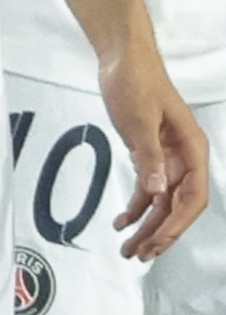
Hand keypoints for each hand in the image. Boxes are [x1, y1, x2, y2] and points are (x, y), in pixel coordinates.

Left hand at [100, 42, 211, 262]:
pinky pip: (148, 187)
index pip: (192, 197)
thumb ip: (148, 157)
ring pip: (162, 200)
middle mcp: (185, 156)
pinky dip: (136, 206)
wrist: (122, 60)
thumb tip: (157, 192)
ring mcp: (169, 157)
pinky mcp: (150, 153)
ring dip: (147, 225)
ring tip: (129, 248)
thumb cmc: (136, 83)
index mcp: (192, 149)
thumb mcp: (140, 121)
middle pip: (178, 205)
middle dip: (159, 232)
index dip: (177, 224)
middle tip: (138, 254)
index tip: (157, 242)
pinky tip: (122, 221)